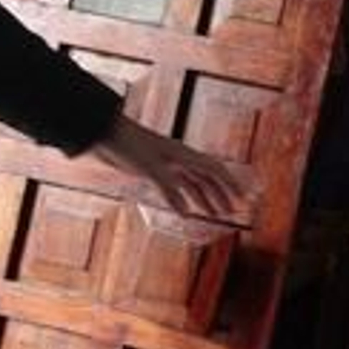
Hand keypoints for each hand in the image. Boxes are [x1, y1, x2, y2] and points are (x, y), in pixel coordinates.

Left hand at [89, 112, 239, 219]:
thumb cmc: (129, 145)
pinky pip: (177, 187)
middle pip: (208, 179)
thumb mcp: (150, 168)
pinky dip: (185, 200)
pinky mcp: (154, 171)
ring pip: (194, 184)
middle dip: (221, 196)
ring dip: (206, 199)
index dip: (231, 184)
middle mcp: (180, 159)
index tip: (242, 199)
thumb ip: (169, 190)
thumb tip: (186, 214)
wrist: (105, 134)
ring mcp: (168, 165)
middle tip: (231, 213)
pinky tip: (187, 212)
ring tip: (215, 215)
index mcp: (184, 155)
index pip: (215, 170)